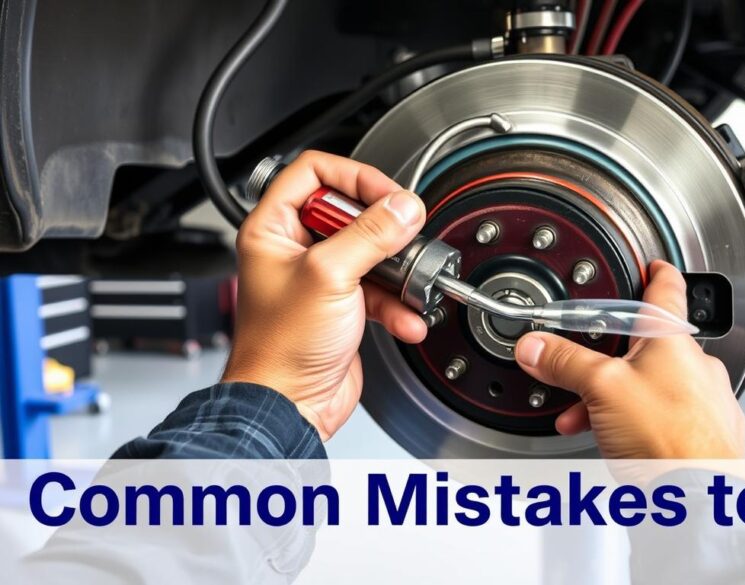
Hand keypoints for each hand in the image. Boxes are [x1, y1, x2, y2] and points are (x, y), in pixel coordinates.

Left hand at [222, 150, 427, 439]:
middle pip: (350, 211)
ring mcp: (320, 278)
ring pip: (371, 252)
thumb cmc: (281, 348)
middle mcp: (295, 249)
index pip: (314, 172)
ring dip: (398, 270)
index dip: (353, 177)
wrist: (289, 406)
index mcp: (273, 229)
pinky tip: (406, 316)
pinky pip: (380, 290)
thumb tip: (403, 207)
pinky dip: (398, 304)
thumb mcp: (330, 277)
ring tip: (412, 281)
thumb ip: (370, 236)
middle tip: (404, 235)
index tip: (386, 195)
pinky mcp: (343, 307)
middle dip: (384, 229)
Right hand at [514, 260, 744, 458]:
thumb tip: (536, 346)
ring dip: (616, 399)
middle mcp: (696, 365)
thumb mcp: (601, 388)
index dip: (655, 273)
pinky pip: (665, 416)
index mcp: (674, 340)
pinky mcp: (706, 433)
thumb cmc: (668, 437)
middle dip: (610, 362)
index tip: (652, 266)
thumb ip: (565, 363)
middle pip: (647, 348)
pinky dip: (637, 423)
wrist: (701, 494)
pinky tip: (616, 441)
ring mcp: (705, 400)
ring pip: (653, 386)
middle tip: (586, 372)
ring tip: (588, 419)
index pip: (667, 290)